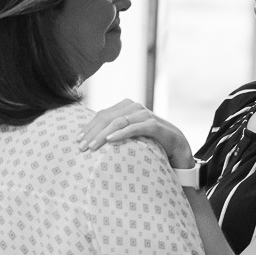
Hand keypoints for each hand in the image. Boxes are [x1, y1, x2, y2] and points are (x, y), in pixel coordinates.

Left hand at [78, 99, 193, 167]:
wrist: (178, 147)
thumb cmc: (152, 143)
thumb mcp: (130, 137)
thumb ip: (116, 133)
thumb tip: (93, 141)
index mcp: (126, 107)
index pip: (102, 115)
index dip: (88, 127)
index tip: (77, 141)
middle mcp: (134, 107)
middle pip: (106, 117)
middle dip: (92, 132)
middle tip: (81, 147)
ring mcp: (144, 114)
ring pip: (117, 121)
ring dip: (102, 134)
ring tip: (92, 147)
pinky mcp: (153, 125)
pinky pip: (133, 128)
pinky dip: (120, 134)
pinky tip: (110, 141)